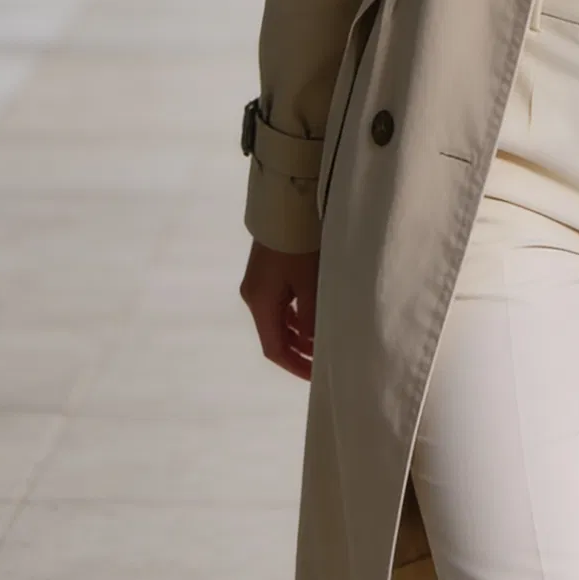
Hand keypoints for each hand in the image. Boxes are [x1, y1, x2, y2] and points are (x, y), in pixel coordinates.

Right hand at [240, 242, 320, 380]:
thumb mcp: (309, 283)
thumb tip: (314, 344)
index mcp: (260, 303)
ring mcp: (259, 283)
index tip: (317, 375)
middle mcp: (254, 296)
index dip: (296, 365)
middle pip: (275, 335)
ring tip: (323, 340)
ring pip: (278, 319)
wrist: (285, 204)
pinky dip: (295, 316)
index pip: (274, 348)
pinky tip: (312, 316)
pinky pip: (280, 304)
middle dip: (298, 351)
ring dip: (298, 333)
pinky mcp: (267, 271)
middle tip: (324, 360)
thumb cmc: (299, 246)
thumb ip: (311, 318)